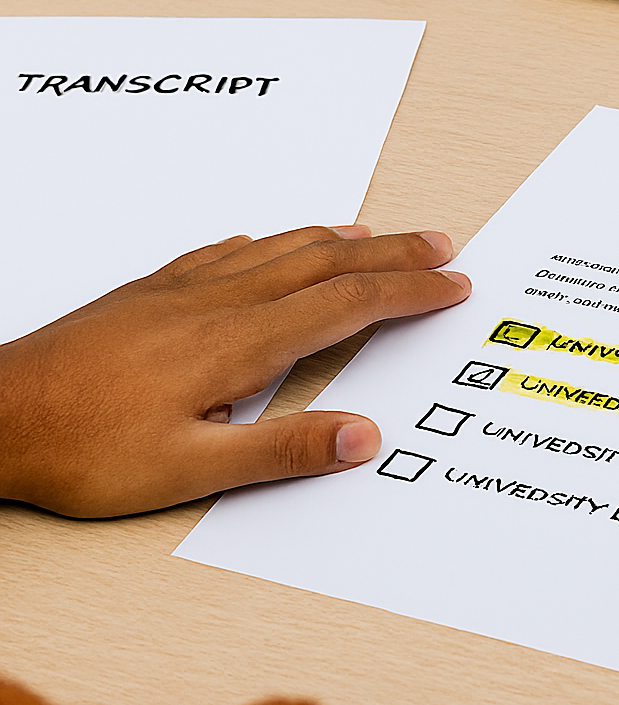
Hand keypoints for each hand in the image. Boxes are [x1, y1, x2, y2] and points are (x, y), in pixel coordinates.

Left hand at [0, 226, 469, 517]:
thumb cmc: (82, 447)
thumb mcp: (188, 470)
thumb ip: (280, 450)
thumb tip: (360, 435)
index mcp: (237, 343)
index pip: (345, 304)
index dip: (407, 291)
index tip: (451, 285)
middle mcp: (216, 303)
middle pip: (324, 262)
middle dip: (392, 252)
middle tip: (441, 244)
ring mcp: (180, 291)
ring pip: (279, 248)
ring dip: (338, 238)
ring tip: (376, 234)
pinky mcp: (147, 292)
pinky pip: (225, 251)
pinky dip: (267, 241)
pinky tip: (267, 241)